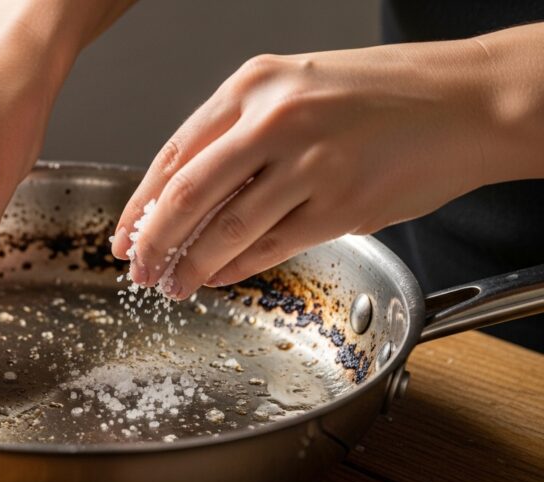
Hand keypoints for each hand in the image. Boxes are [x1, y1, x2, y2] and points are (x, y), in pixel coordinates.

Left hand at [111, 40, 498, 297]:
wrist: (468, 101)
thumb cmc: (383, 94)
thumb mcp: (298, 86)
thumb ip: (242, 131)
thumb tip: (188, 193)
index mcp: (254, 84)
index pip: (174, 154)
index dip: (140, 203)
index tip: (124, 234)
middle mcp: (274, 120)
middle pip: (186, 196)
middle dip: (154, 243)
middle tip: (137, 271)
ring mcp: (308, 164)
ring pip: (226, 228)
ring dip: (192, 265)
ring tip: (174, 286)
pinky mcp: (342, 206)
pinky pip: (271, 246)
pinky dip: (237, 267)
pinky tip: (219, 278)